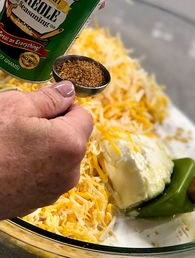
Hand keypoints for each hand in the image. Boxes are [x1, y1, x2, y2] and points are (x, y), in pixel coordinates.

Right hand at [0, 81, 92, 218]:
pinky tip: (15, 163)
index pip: (84, 116)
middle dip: (56, 127)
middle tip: (25, 126)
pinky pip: (50, 174)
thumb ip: (50, 97)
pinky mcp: (42, 200)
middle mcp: (71, 170)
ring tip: (17, 145)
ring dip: (47, 146)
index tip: (45, 109)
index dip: (66, 107)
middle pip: (74, 137)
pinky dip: (39, 165)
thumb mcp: (16, 107)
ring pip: (62, 156)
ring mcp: (57, 188)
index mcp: (70, 143)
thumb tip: (69, 89)